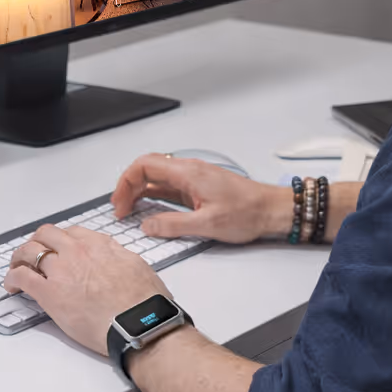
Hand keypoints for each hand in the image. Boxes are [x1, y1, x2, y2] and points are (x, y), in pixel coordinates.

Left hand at [3, 223, 169, 355]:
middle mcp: (77, 251)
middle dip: (37, 242)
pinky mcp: (49, 293)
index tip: (58, 248)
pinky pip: (22, 277)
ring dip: (19, 257)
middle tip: (33, 253)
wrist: (139, 323)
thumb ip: (120, 257)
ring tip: (15, 267)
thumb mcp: (137, 267)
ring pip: (29, 251)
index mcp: (99, 245)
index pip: (71, 233)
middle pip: (46, 235)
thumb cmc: (145, 302)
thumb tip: (114, 256)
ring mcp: (61, 270)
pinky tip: (11, 286)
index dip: (60, 240)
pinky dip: (12, 278)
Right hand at [111, 154, 291, 243]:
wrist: (272, 210)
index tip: (119, 204)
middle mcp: (189, 170)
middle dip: (128, 186)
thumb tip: (147, 225)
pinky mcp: (198, 187)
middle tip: (120, 209)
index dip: (125, 184)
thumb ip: (173, 225)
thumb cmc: (248, 212)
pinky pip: (169, 186)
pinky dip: (154, 195)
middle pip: (147, 169)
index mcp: (188, 173)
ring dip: (140, 191)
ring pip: (157, 177)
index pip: (144, 167)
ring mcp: (193, 178)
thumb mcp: (207, 224)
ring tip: (129, 210)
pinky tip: (150, 208)